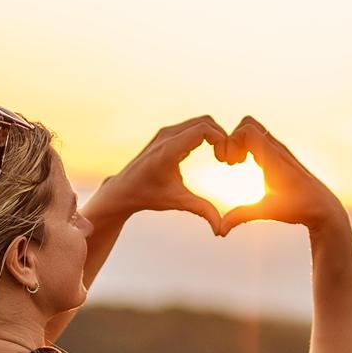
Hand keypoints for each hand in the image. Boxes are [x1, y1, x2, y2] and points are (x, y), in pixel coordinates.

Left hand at [95, 116, 232, 233]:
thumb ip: (202, 211)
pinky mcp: (166, 134)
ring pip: (200, 122)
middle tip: (227, 159)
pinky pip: (193, 127)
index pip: (203, 129)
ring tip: (221, 157)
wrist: (123, 189)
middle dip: (222, 136)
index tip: (225, 160)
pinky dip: (207, 136)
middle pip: (205, 121)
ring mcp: (166, 132)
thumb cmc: (149, 196)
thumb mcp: (178, 202)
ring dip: (215, 135)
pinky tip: (211, 154)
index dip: (221, 140)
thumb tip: (220, 231)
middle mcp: (167, 136)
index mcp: (169, 150)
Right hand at [219, 115, 346, 231]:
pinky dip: (250, 146)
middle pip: (249, 123)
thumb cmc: (299, 208)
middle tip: (231, 161)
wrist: (324, 207)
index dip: (232, 141)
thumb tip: (221, 230)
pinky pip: (262, 140)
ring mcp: (281, 151)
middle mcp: (277, 150)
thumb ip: (242, 216)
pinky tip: (248, 166)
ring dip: (242, 142)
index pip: (248, 130)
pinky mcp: (282, 156)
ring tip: (237, 163)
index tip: (230, 163)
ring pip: (256, 130)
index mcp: (273, 158)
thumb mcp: (267, 211)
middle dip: (234, 137)